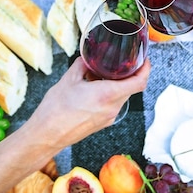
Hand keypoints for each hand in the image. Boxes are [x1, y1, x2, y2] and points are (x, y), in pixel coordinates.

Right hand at [29, 57, 149, 147]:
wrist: (46, 134)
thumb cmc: (55, 110)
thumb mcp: (69, 79)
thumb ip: (83, 65)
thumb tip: (89, 58)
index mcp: (107, 94)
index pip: (139, 82)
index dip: (145, 69)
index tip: (144, 60)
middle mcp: (112, 108)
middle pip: (131, 88)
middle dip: (128, 74)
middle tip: (120, 63)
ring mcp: (109, 118)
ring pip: (122, 97)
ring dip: (117, 85)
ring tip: (102, 76)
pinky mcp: (103, 123)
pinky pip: (113, 105)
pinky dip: (109, 95)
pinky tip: (94, 90)